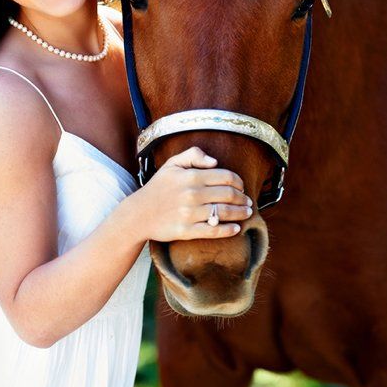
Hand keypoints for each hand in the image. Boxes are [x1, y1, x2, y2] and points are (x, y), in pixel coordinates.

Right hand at [129, 146, 251, 241]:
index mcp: (191, 176)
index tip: (241, 186)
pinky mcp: (187, 231)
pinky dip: (228, 230)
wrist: (138, 214)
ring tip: (246, 213)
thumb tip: (215, 162)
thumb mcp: (171, 164)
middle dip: (243, 199)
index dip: (239, 182)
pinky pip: (214, 231)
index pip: (226, 177)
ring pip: (225, 213)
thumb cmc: (158, 187)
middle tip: (248, 201)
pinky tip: (236, 228)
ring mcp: (190, 214)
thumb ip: (193, 155)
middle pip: (229, 195)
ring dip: (241, 213)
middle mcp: (192, 194)